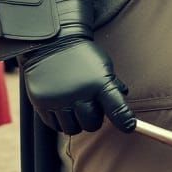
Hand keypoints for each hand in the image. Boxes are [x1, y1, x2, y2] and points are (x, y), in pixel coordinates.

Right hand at [20, 37, 135, 134]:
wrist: (52, 43)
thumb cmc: (83, 56)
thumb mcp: (103, 66)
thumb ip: (113, 86)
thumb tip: (124, 105)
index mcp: (99, 84)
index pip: (116, 109)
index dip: (125, 121)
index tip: (129, 126)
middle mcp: (79, 94)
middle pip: (91, 125)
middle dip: (94, 120)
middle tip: (91, 109)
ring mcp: (59, 99)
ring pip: (72, 129)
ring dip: (76, 122)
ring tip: (75, 108)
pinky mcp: (42, 103)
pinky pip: (54, 126)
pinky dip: (60, 121)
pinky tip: (62, 108)